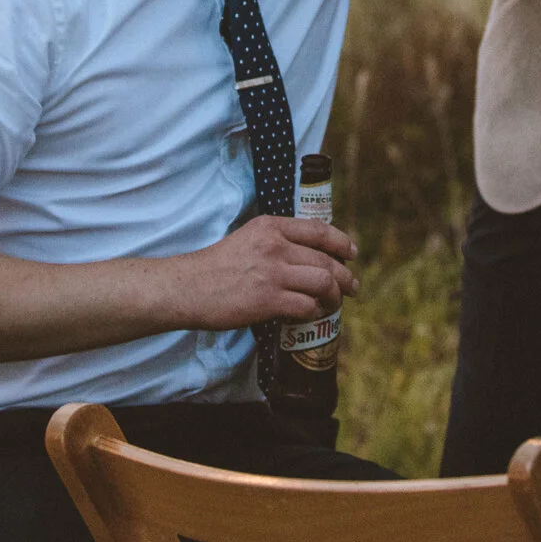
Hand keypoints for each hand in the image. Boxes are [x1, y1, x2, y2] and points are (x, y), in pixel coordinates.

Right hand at [164, 216, 359, 331]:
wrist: (189, 287)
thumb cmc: (216, 266)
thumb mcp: (247, 238)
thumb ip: (275, 241)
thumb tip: (307, 255)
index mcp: (270, 227)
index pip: (318, 230)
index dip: (341, 242)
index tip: (351, 253)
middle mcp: (275, 246)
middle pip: (326, 260)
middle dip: (345, 277)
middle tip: (352, 287)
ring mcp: (272, 273)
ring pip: (323, 283)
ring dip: (335, 296)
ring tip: (335, 304)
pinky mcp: (268, 301)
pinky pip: (307, 306)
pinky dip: (316, 312)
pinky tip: (313, 314)